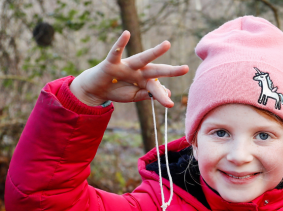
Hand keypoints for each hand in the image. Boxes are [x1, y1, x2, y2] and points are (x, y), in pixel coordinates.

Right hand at [70, 31, 188, 107]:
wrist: (97, 90)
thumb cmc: (117, 90)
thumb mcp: (134, 95)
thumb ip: (149, 94)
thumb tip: (168, 93)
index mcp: (144, 79)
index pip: (156, 87)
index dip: (162, 95)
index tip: (170, 104)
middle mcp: (138, 71)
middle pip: (156, 70)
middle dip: (170, 71)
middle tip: (186, 69)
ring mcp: (126, 66)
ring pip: (142, 58)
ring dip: (155, 52)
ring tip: (167, 45)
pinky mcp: (111, 63)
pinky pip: (116, 52)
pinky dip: (120, 43)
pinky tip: (126, 34)